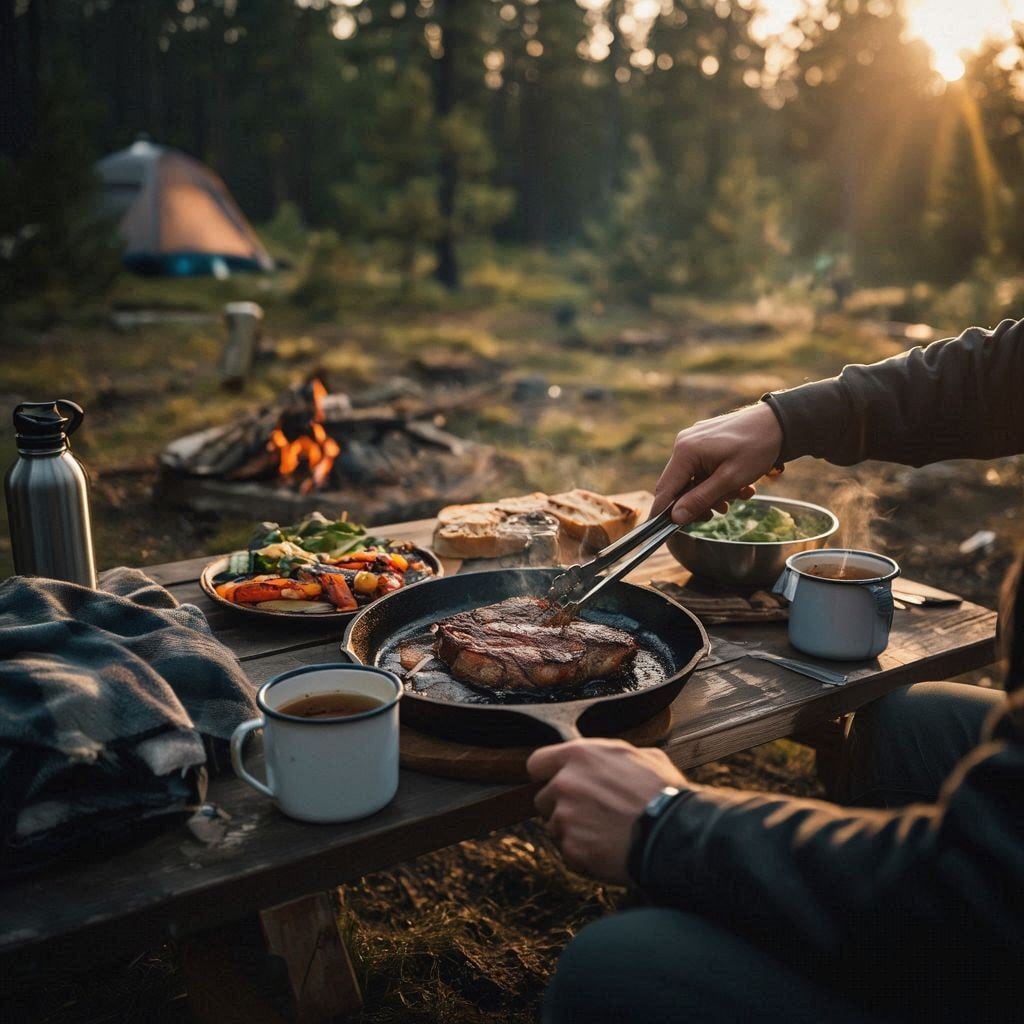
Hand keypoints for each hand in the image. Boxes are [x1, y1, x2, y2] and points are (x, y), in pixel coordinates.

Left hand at [526, 738, 686, 883]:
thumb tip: (610, 758)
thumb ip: (614, 755)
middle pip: (543, 798)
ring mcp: (565, 818)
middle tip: (590, 812)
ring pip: (555, 826)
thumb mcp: (645, 756)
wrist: (675, 834)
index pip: (537, 763)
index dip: (547, 774)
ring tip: (604, 833)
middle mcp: (565, 784)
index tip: (556, 782)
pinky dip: (583, 853)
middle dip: (561, 805)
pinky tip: (608, 849)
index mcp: (580, 755)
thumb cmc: (665, 793)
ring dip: (572, 831)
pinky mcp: (571, 848)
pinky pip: (568, 851)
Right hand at [652, 402, 783, 524]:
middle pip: (680, 486)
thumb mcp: (730, 479)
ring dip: (714, 492)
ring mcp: (694, 440)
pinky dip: (717, 480)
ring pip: (694, 479)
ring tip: (739, 494)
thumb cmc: (756, 448)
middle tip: (723, 510)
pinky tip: (738, 484)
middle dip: (701, 502)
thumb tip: (675, 518)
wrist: (778, 422)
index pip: (665, 489)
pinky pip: (702, 467)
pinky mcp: (704, 440)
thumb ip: (700, 499)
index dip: (664, 513)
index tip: (666, 531)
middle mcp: (684, 443)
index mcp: (686, 451)